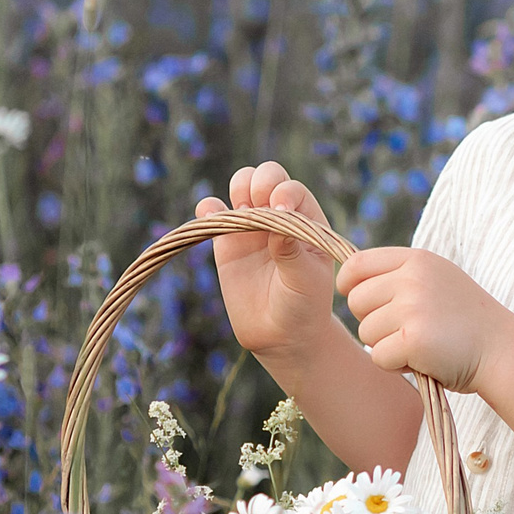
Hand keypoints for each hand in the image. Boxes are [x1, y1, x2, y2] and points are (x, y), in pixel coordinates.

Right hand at [195, 164, 340, 359]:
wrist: (281, 335)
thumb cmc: (304, 305)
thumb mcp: (306, 280)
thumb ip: (293, 252)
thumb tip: (278, 221)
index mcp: (306, 220)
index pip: (292, 190)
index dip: (284, 192)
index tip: (280, 210)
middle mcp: (279, 217)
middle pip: (266, 177)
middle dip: (259, 181)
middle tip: (256, 202)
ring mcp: (252, 227)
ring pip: (240, 187)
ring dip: (238, 188)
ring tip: (240, 211)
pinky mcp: (226, 242)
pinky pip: (213, 215)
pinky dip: (207, 208)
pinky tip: (209, 214)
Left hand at [336, 246, 513, 392]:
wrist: (502, 350)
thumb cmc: (464, 321)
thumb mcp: (436, 280)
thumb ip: (400, 275)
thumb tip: (348, 281)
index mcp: (417, 259)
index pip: (357, 264)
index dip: (349, 285)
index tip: (359, 301)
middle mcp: (414, 278)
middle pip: (357, 302)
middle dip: (372, 322)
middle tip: (404, 331)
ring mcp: (414, 307)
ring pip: (366, 333)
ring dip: (386, 346)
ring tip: (420, 345)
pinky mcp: (414, 339)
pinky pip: (379, 357)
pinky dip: (397, 366)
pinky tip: (423, 360)